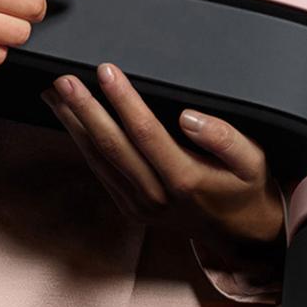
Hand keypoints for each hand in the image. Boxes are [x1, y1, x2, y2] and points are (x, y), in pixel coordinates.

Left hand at [46, 63, 282, 279]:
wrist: (241, 236)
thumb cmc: (247, 189)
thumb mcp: (252, 161)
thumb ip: (225, 138)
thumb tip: (188, 117)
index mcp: (185, 179)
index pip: (145, 132)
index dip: (123, 100)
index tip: (106, 71)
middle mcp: (157, 196)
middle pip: (112, 146)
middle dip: (85, 109)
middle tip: (63, 79)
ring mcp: (141, 206)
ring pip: (99, 160)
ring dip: (74, 125)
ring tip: (53, 95)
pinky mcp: (131, 209)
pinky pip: (101, 173)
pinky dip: (82, 145)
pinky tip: (71, 122)